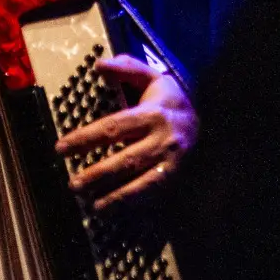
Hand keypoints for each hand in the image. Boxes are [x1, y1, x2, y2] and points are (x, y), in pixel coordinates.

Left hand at [54, 54, 197, 210]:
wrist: (218, 120)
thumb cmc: (174, 101)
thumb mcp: (154, 78)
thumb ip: (126, 69)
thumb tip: (98, 66)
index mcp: (152, 114)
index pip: (112, 127)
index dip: (85, 139)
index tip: (61, 148)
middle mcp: (163, 140)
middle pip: (126, 161)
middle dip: (98, 175)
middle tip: (74, 185)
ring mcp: (174, 163)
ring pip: (143, 185)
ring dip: (117, 198)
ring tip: (94, 207)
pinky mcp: (181, 179)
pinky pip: (157, 197)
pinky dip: (137, 207)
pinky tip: (118, 213)